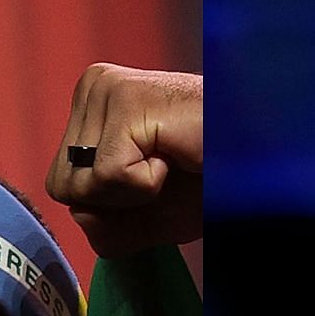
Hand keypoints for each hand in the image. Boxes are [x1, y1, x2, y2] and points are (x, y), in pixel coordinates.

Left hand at [45, 64, 202, 257]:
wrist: (255, 162)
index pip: (60, 185)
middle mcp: (92, 86)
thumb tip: (79, 213)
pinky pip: (109, 176)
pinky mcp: (128, 100)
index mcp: (88, 105)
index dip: (107, 203)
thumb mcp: (143, 218)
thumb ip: (102, 229)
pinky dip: (146, 184)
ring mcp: (107, 88)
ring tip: (169, 158)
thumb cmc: (204, 180)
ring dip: (133, 191)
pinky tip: (174, 153)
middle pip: (62, 186)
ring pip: (82, 184)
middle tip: (161, 167)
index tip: (150, 174)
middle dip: (115, 199)